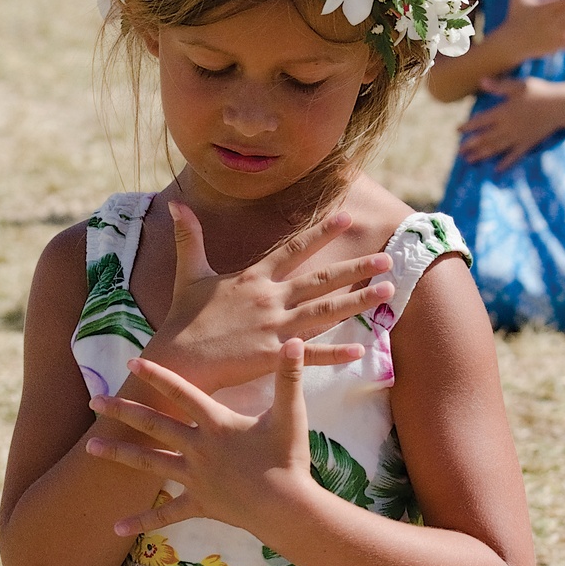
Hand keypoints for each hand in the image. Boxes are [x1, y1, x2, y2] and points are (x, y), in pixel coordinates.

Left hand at [86, 340, 313, 539]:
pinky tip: (116, 527)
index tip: (131, 362)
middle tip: (94, 400)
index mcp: (216, 425)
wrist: (286, 508)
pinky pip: (166, 515)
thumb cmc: (289, 459)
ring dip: (119, 454)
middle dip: (122, 411)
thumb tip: (294, 341)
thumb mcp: (290, 415)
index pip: (181, 393)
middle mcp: (198, 449)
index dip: (157, 376)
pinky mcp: (199, 504)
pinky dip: (142, 521)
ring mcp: (195, 478)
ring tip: (90, 448)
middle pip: (154, 425)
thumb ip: (289, 377)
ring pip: (150, 464)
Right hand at [143, 201, 394, 393]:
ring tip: (387, 292)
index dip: (320, 232)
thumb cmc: (183, 320)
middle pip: (321, 280)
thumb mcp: (187, 275)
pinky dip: (334, 353)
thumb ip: (189, 239)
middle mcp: (269, 299)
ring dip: (357, 302)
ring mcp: (273, 328)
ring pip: (324, 312)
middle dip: (356, 268)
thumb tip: (176, 205)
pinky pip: (310, 354)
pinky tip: (359, 348)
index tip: (346, 217)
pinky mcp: (272, 356)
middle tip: (387, 258)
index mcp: (253, 278)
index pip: (293, 249)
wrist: (177, 360)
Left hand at [459, 76, 564, 169]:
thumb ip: (499, 86)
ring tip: (470, 160)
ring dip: (481, 154)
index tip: (457, 131)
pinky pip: (514, 156)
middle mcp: (507, 127)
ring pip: (495, 148)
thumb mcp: (518, 85)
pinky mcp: (527, 143)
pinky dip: (505, 163)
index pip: (480, 121)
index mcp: (503, 112)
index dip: (468, 127)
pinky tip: (497, 169)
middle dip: (471, 145)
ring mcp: (517, 137)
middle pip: (485, 138)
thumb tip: (481, 81)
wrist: (560, 106)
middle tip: (460, 151)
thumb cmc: (540, 92)